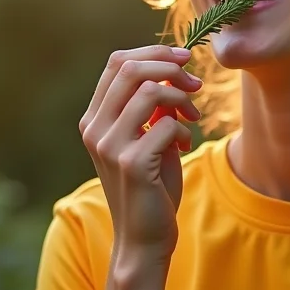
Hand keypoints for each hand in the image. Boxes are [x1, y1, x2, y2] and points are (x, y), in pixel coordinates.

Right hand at [79, 45, 201, 261]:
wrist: (144, 236)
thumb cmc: (150, 184)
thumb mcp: (148, 136)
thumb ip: (152, 105)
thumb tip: (173, 70)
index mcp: (94, 118)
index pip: (117, 62)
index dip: (154, 52)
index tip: (184, 57)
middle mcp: (95, 128)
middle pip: (131, 68)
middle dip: (171, 67)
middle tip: (195, 82)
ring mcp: (109, 145)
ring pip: (151, 91)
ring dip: (181, 98)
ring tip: (192, 117)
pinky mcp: (131, 163)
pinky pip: (167, 124)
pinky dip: (184, 130)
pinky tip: (185, 146)